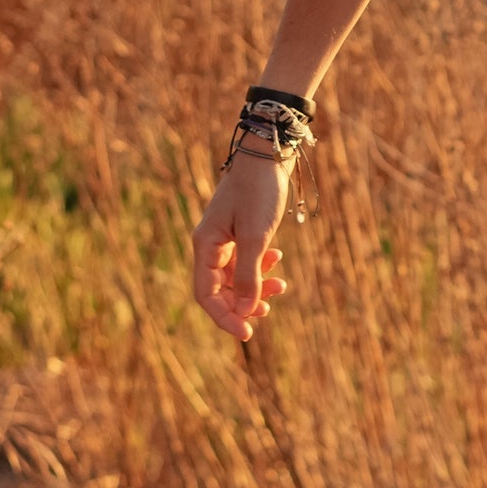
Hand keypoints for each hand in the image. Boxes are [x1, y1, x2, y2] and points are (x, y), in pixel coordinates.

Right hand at [191, 151, 291, 339]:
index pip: (206, 295)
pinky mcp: (240, 232)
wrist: (268, 154)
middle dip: (243, 303)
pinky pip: (245, 261)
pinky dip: (261, 266)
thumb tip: (246, 310)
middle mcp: (210, 245)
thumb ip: (249, 274)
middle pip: (220, 290)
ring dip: (256, 286)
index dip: (224, 317)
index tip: (247, 333)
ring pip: (235, 277)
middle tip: (270, 309)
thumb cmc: (259, 191)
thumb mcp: (256, 236)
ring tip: (280, 286)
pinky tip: (278, 259)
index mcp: (205, 246)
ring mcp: (224, 239)